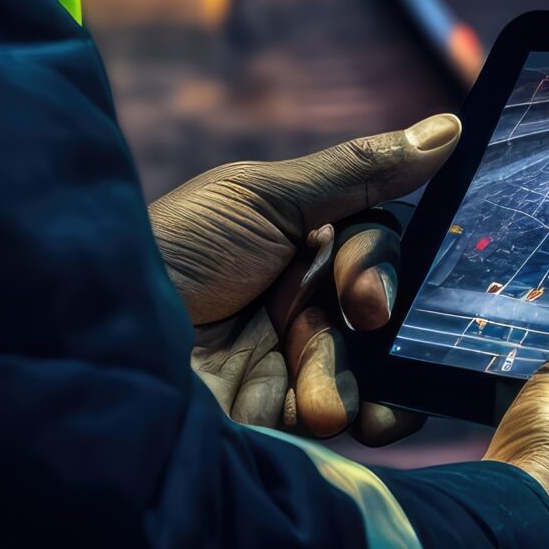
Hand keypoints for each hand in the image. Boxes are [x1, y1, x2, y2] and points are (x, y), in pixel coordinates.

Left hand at [150, 113, 461, 443]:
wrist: (96, 348)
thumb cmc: (173, 253)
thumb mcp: (262, 198)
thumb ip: (359, 171)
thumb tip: (452, 124)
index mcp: (292, 239)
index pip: (371, 244)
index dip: (375, 267)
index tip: (363, 298)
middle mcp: (295, 297)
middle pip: (379, 306)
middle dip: (370, 322)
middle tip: (358, 327)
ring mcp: (285, 359)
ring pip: (368, 365)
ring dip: (355, 380)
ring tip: (325, 406)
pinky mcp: (273, 416)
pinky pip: (344, 416)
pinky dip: (355, 417)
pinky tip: (347, 424)